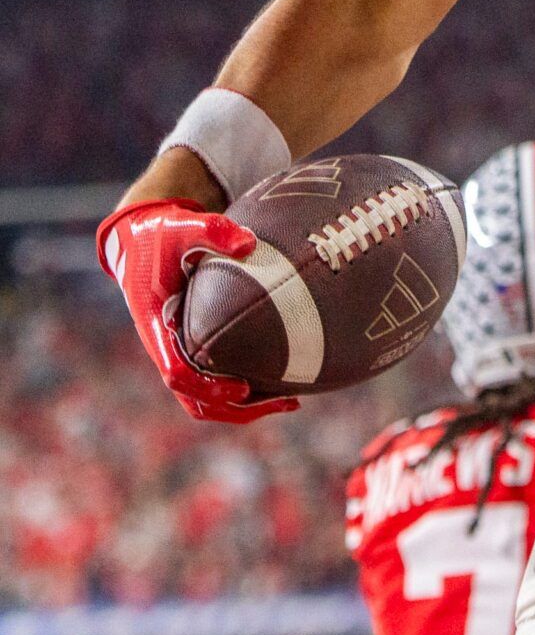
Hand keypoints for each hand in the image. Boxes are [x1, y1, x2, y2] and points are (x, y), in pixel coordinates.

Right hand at [97, 198, 298, 423]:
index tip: (243, 390)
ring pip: (204, 397)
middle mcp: (166, 344)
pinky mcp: (192, 344)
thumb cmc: (165, 233)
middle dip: (236, 408)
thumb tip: (249, 242)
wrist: (142, 238)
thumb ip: (214, 230)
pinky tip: (282, 375)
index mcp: (157, 325)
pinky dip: (244, 385)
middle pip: (195, 399)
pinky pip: (215, 377)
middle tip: (286, 402)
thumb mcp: (185, 225)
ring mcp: (177, 348)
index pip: (176, 372)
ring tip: (291, 400)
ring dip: (243, 406)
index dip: (208, 385)